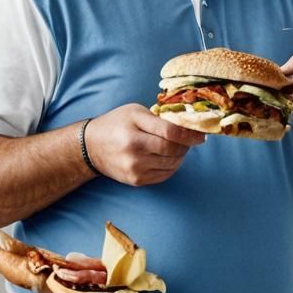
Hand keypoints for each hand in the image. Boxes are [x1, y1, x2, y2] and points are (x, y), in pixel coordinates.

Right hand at [84, 104, 205, 185]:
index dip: (190, 134)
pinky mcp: (136, 181)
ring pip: (172, 164)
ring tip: (178, 147)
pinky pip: (164, 175)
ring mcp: (135, 168)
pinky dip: (172, 166)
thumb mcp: (135, 112)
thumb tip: (187, 126)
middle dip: (186, 145)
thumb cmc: (116, 124)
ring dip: (180, 155)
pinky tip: (169, 157)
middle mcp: (134, 151)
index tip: (201, 135)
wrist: (91, 147)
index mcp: (134, 130)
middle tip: (190, 140)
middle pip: (173, 150)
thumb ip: (159, 118)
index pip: (170, 133)